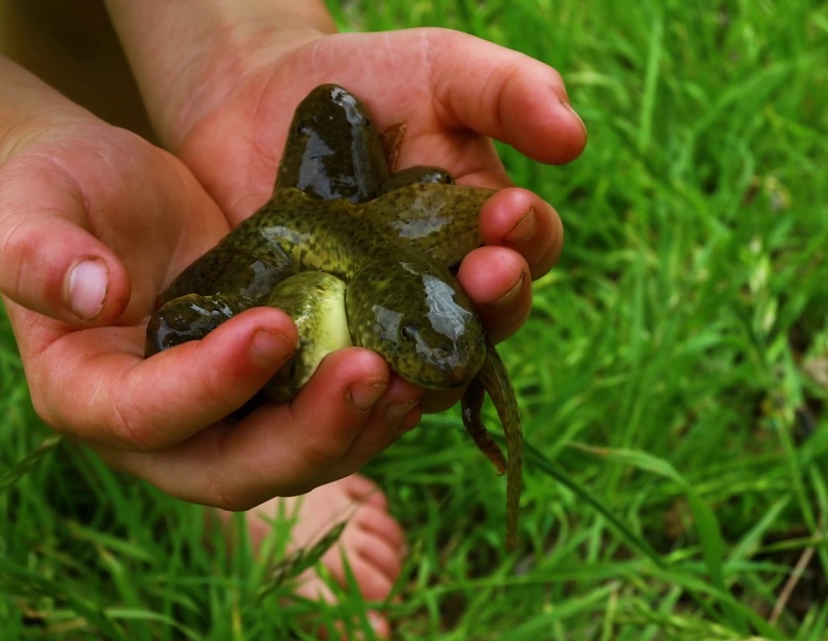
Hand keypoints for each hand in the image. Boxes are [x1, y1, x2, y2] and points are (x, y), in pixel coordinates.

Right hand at [0, 118, 424, 509]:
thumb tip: (89, 292)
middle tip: (368, 373)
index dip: (210, 384)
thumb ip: (38, 252)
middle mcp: (157, 430)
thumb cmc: (53, 193)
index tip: (273, 325)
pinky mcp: (269, 394)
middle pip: (233, 472)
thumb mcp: (28, 206)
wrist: (105, 194)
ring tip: (409, 379)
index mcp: (85, 396)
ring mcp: (218, 420)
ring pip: (291, 461)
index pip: (145, 415)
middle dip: (305, 436)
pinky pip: (321, 420)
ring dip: (353, 432)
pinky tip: (420, 365)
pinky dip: (370, 406)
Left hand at [138, 26, 586, 408]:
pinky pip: (334, 381)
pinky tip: (333, 361)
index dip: (526, 237)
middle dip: (492, 301)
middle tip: (482, 272)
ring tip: (418, 339)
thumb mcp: (441, 70)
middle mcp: (442, 291)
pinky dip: (337, 382)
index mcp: (485, 232)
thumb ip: (507, 91)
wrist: (254, 99)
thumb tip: (573, 138)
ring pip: (419, 370)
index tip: (508, 210)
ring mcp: (379, 325)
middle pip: (487, 324)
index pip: (529, 250)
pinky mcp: (314, 343)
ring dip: (425, 361)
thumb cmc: (367, 82)